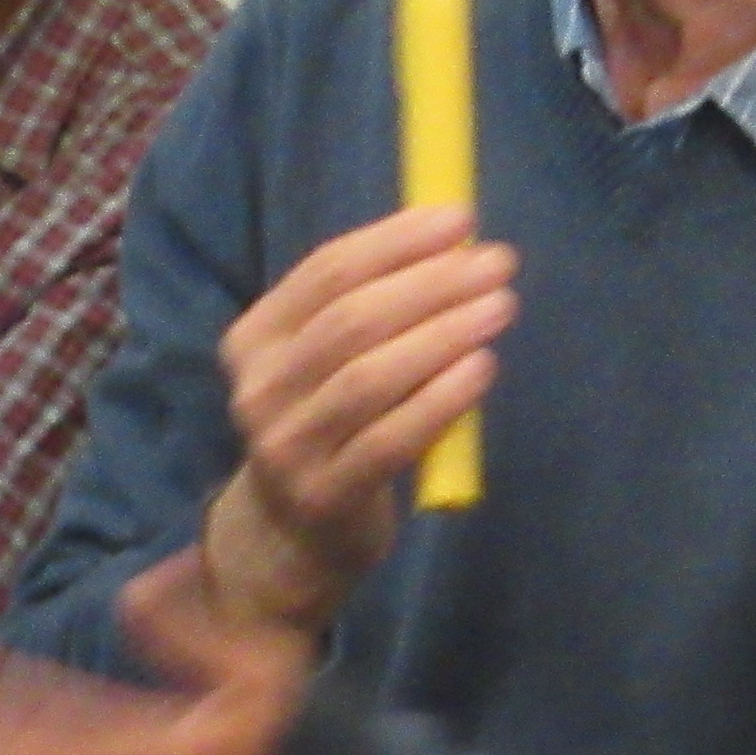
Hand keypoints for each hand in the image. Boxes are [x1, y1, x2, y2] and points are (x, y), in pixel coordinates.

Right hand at [201, 206, 514, 633]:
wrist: (288, 535)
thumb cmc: (326, 427)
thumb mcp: (322, 364)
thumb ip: (366, 310)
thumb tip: (454, 242)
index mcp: (255, 339)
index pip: (327, 271)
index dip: (396, 240)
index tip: (460, 219)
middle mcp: (259, 389)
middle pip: (351, 319)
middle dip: (432, 283)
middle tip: (498, 264)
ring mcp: (286, 447)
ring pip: (369, 376)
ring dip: (443, 334)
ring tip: (501, 308)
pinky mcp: (324, 496)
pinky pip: (389, 440)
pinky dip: (441, 399)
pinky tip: (482, 369)